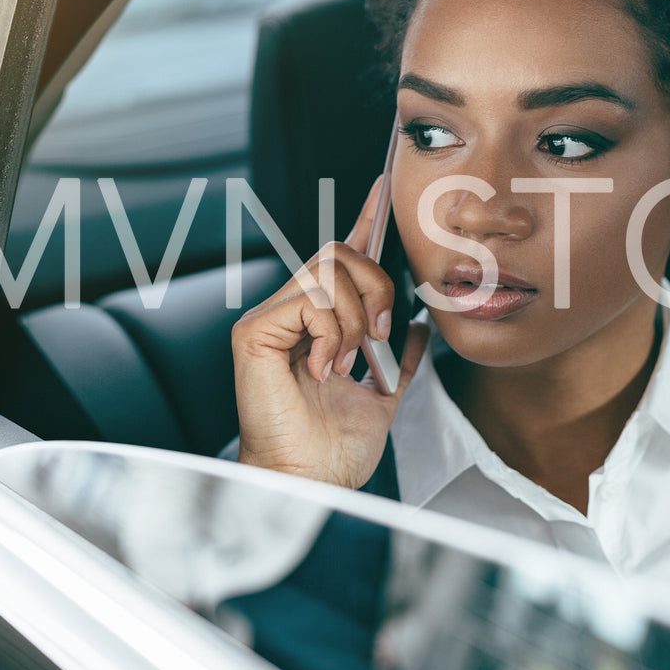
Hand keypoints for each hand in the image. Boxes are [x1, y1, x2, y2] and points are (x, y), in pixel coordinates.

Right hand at [231, 177, 428, 488]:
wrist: (312, 482)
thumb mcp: (382, 397)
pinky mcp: (254, 333)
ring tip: (347, 362)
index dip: (363, 219)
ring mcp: (269, 320)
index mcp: (319, 324)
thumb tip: (415, 327)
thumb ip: (397, 360)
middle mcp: (290, 314)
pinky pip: (309, 301)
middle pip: (338, 253)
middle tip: (378, 337)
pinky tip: (325, 368)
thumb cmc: (334, 450)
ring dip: (355, 318)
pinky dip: (331, 334)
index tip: (383, 187)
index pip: (340, 257)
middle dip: (375, 286)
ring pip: (328, 272)